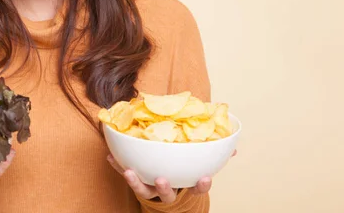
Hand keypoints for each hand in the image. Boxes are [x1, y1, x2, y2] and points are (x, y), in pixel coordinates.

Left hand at [106, 150, 235, 202]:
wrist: (165, 188)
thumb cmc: (182, 171)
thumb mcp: (197, 166)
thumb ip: (212, 156)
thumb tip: (233, 147)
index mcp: (184, 185)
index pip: (196, 188)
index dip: (201, 185)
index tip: (205, 179)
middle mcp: (167, 191)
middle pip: (166, 195)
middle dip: (164, 188)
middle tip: (162, 180)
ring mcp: (150, 189)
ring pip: (143, 190)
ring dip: (135, 181)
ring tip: (129, 171)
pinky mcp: (136, 182)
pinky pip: (125, 175)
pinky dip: (117, 167)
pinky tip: (110, 156)